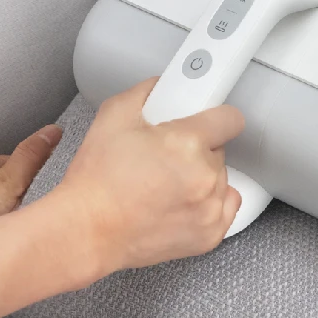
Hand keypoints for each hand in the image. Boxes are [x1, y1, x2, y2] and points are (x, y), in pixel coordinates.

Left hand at [0, 126, 62, 235]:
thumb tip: (52, 131)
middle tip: (25, 213)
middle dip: (18, 199)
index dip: (35, 176)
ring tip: (7, 228)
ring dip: (3, 216)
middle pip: (5, 184)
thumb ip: (31, 159)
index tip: (45, 189)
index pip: (18, 161)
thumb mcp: (10, 182)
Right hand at [56, 78, 244, 277]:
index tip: (208, 121)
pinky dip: (210, 202)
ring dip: (201, 177)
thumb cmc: (96, 181)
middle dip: (198, 149)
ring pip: (221, 178)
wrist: (86, 231)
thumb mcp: (113, 116)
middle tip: (166, 156)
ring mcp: (209, 208)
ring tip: (166, 184)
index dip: (216, 116)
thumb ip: (147, 91)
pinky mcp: (210, 233)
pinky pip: (226, 206)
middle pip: (220, 150)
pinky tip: (183, 201)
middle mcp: (205, 176)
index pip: (230, 118)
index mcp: (187, 143)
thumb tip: (165, 85)